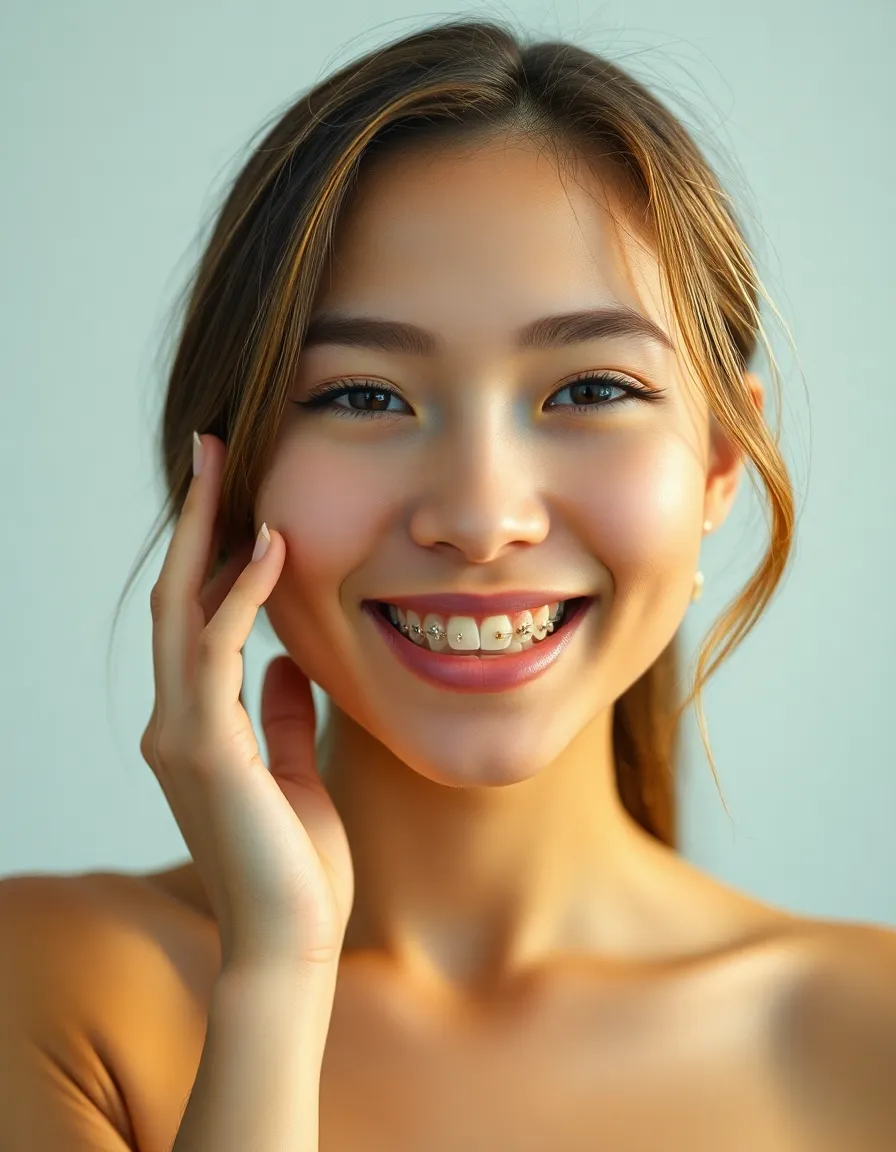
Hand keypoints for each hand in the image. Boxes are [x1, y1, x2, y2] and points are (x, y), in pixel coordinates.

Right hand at [140, 433, 353, 973]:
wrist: (289, 944)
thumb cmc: (296, 867)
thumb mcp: (295, 773)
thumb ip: (283, 719)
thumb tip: (288, 666)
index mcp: (198, 728)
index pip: (196, 620)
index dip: (210, 557)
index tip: (235, 501)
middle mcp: (177, 722)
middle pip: (176, 597)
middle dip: (192, 522)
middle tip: (209, 450)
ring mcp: (182, 732)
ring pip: (180, 607)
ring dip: (203, 534)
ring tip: (222, 466)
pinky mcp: (206, 747)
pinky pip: (216, 647)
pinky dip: (239, 591)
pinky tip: (271, 546)